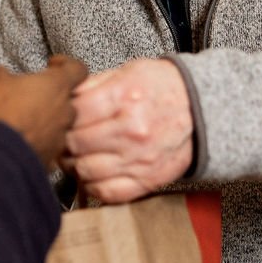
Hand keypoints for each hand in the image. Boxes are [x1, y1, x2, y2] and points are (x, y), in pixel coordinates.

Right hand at [0, 56, 88, 168]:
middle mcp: (65, 111)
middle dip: (51, 97)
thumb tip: (3, 77)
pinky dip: (37, 142)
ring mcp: (60, 137)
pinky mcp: (51, 158)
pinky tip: (20, 140)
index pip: (77, 68)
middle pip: (69, 99)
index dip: (66, 64)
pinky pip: (48, 145)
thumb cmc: (0, 115)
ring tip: (23, 121)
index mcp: (56, 86)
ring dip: (45, 121)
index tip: (53, 65)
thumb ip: (5, 73)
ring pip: (59, 124)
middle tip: (32, 96)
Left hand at [64, 57, 193, 203]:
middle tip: (62, 138)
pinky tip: (91, 173)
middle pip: (76, 144)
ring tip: (75, 155)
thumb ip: (92, 83)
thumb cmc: (163, 87)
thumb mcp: (128, 70)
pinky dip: (91, 186)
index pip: (74, 113)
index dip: (60, 116)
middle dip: (62, 141)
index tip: (59, 117)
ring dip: (73, 165)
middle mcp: (133, 130)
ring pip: (85, 170)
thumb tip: (61, 94)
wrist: (202, 108)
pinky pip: (107, 192)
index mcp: (125, 97)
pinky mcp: (148, 180)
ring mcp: (140, 158)